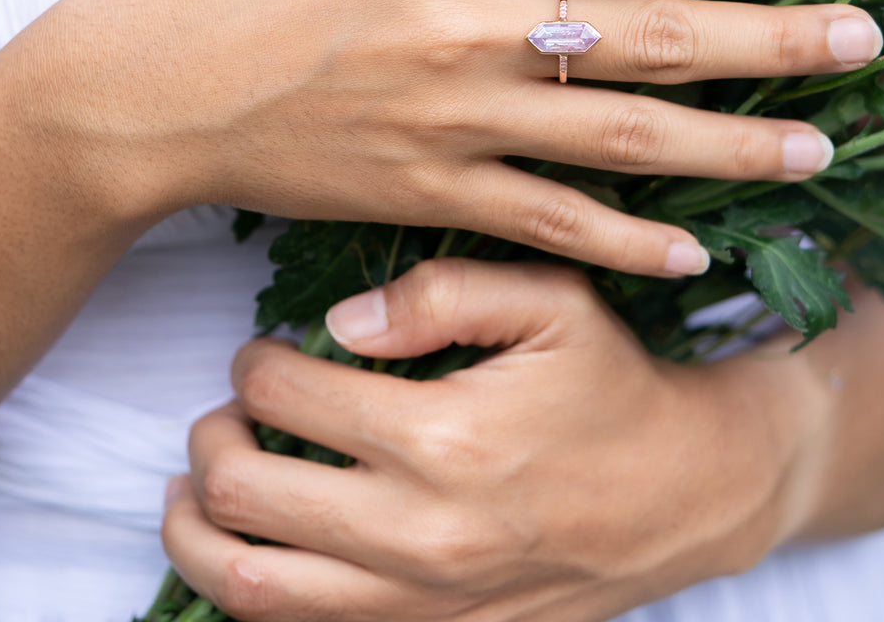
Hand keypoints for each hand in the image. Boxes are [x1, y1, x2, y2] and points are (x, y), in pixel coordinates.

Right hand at [55, 0, 880, 273]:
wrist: (152, 82)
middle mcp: (480, 30)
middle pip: (657, 37)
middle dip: (773, 40)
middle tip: (865, 43)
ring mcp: (463, 123)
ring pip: (627, 141)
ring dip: (734, 148)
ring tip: (821, 153)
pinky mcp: (436, 195)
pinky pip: (553, 229)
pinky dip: (628, 245)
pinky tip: (699, 251)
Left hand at [165, 258, 821, 620]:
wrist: (685, 494)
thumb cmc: (612, 386)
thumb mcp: (553, 301)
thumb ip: (444, 292)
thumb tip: (342, 323)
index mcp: (444, 437)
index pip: (291, 395)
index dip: (256, 362)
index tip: (264, 350)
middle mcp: (419, 533)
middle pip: (247, 495)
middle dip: (212, 439)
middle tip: (224, 410)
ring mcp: (421, 603)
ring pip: (254, 589)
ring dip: (198, 534)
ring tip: (198, 488)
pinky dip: (258, 594)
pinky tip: (260, 548)